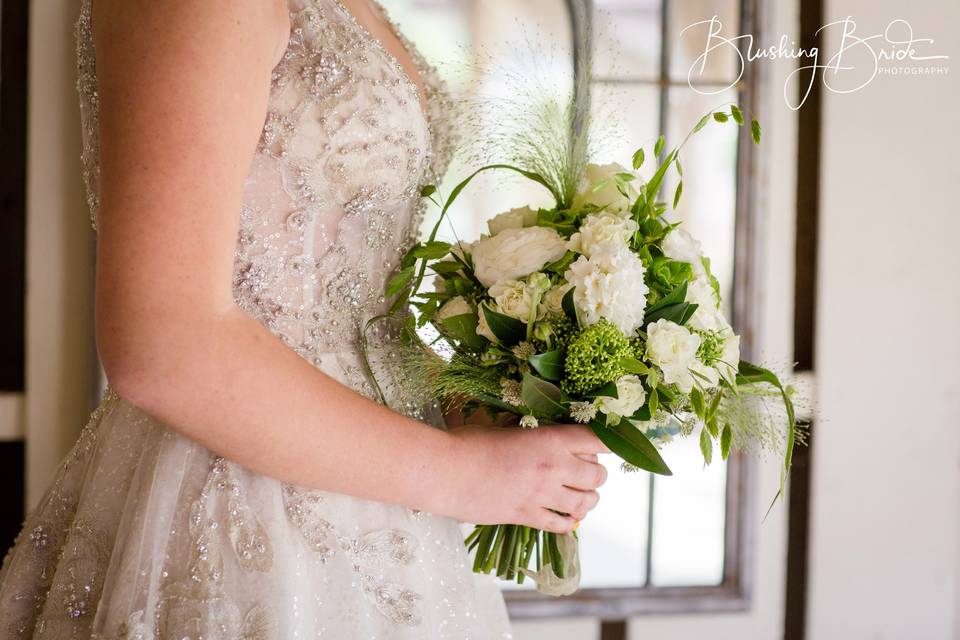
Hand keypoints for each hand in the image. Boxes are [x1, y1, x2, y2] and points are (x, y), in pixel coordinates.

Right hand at [434, 424, 609, 533]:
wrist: (444, 471)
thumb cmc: (468, 443)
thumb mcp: (507, 427)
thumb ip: (534, 434)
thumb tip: (551, 437)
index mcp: (550, 438)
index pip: (598, 440)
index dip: (610, 443)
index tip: (612, 445)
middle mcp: (553, 466)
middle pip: (598, 475)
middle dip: (596, 474)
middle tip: (585, 472)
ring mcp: (541, 494)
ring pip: (586, 503)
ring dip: (588, 500)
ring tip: (580, 496)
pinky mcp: (527, 516)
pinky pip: (562, 525)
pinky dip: (569, 522)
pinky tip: (564, 517)